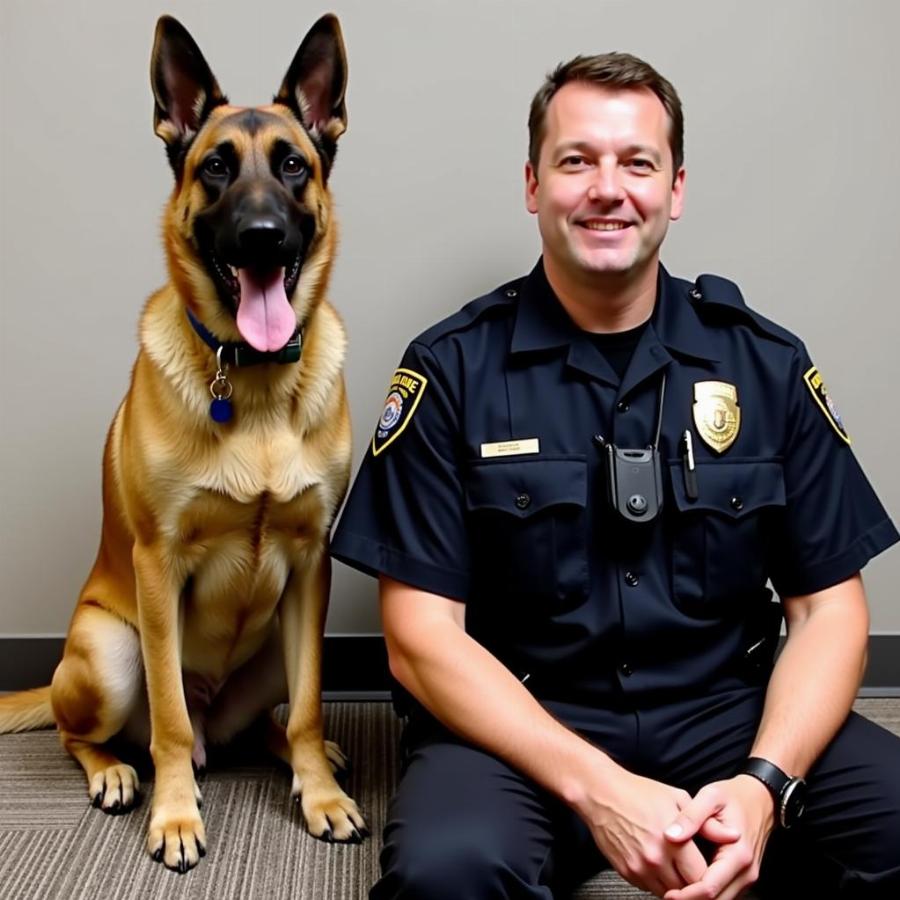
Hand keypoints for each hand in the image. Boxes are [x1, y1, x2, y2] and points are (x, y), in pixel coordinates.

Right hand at [575, 769, 728, 896]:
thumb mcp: (677, 798)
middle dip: (694, 883)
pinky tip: (658, 865)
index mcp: (673, 841)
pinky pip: (649, 888)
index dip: (710, 876)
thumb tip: (734, 835)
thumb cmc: (639, 792)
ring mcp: (639, 868)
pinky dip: (657, 882)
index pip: (702, 877)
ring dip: (676, 885)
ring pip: (668, 893)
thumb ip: (707, 824)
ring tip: (677, 867)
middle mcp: (656, 860)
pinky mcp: (626, 872)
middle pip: (686, 889)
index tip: (712, 870)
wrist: (601, 793)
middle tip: (696, 872)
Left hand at [662, 774, 775, 899]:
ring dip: (698, 899)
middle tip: (667, 896)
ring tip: (675, 892)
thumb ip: (690, 816)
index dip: (687, 895)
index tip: (668, 895)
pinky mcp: (743, 876)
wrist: (760, 799)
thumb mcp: (710, 796)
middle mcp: (746, 872)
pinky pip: (724, 893)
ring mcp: (746, 876)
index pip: (710, 888)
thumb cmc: (734, 796)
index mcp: (738, 854)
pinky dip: (706, 894)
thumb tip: (670, 835)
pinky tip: (688, 886)